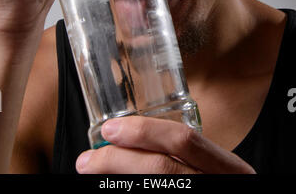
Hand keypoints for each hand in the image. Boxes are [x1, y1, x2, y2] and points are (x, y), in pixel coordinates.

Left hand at [76, 116, 255, 173]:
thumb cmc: (215, 182)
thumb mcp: (216, 170)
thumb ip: (186, 156)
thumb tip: (130, 138)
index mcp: (228, 167)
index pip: (183, 139)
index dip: (143, 131)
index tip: (110, 128)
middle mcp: (215, 184)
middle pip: (161, 168)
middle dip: (117, 159)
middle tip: (88, 158)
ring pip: (153, 186)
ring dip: (114, 180)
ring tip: (91, 171)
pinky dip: (124, 190)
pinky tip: (111, 185)